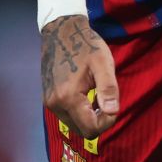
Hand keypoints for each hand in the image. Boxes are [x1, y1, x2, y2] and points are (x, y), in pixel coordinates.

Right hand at [40, 15, 119, 138]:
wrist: (61, 31)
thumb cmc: (85, 45)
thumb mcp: (102, 63)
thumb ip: (108, 88)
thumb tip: (112, 112)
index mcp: (68, 97)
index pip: (90, 129)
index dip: (107, 122)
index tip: (113, 104)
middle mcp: (55, 104)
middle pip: (82, 131)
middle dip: (98, 121)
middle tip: (106, 99)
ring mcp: (49, 102)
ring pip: (74, 125)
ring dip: (88, 117)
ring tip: (96, 94)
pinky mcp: (47, 98)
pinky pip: (67, 115)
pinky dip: (79, 111)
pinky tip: (85, 93)